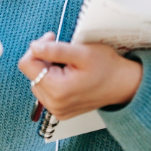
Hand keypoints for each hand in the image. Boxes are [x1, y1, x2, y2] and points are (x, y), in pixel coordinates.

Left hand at [17, 33, 142, 120]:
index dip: (37, 47)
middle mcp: (54, 104)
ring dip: (48, 70)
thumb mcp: (82, 52)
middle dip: (44, 59)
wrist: (123, 84)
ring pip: (37, 82)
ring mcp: (57, 110)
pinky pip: (46, 92)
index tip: (52, 39)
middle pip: (31, 74)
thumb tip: (34, 46)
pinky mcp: (60, 111)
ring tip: (68, 66)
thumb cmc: (107, 68)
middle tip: (64, 52)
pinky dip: (53, 80)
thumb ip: (55, 50)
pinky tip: (69, 76)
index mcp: (57, 90)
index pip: (26, 64)